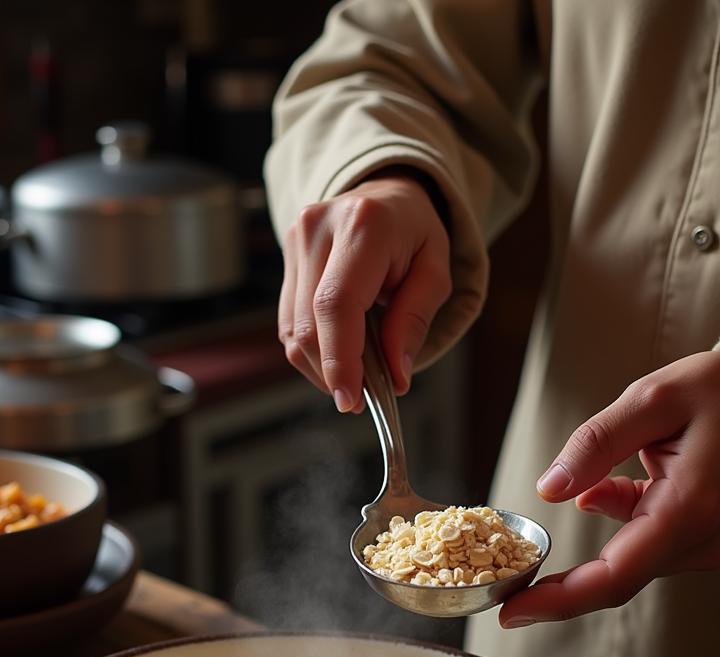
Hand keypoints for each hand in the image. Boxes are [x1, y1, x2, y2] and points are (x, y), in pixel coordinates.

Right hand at [278, 172, 450, 411]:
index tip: (350, 399)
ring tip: (356, 375)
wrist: (386, 194)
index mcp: (363, 226)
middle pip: (309, 324)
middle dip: (333, 372)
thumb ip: (414, 321)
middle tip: (362, 398)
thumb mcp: (435, 272)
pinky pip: (288, 323)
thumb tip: (396, 376)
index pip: (337, 304)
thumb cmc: (414, 234)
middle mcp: (318, 228)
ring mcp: (294, 241)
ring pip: (292, 331)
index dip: (339, 358)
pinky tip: (338, 354)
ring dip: (322, 367)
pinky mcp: (284, 257)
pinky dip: (313, 351)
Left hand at [499, 350, 719, 626]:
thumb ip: (597, 443)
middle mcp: (697, 539)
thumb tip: (549, 489)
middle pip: (615, 583)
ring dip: (577, 565)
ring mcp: (698, 544)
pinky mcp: (691, 538)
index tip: (511, 611)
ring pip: (623, 567)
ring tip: (526, 561)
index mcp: (688, 508)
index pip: (615, 574)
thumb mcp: (652, 398)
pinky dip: (608, 529)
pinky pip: (636, 546)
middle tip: (502, 601)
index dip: (560, 599)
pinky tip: (595, 493)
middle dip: (556, 595)